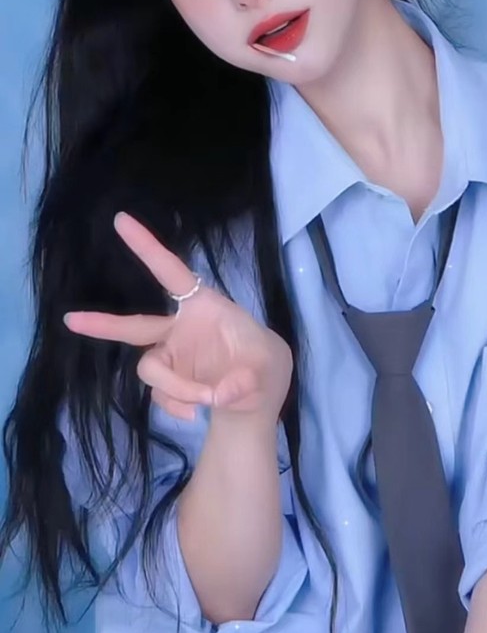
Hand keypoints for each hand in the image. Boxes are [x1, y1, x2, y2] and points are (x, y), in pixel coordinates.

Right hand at [63, 211, 292, 422]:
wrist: (257, 400)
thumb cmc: (264, 365)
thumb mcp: (269, 366)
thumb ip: (247, 378)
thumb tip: (220, 394)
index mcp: (204, 306)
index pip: (172, 272)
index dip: (147, 247)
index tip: (121, 220)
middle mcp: (179, 329)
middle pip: (134, 326)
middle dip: (102, 323)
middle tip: (70, 319)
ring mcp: (170, 357)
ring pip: (150, 369)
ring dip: (176, 387)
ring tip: (210, 399)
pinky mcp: (168, 383)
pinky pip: (160, 396)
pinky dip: (177, 405)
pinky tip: (198, 412)